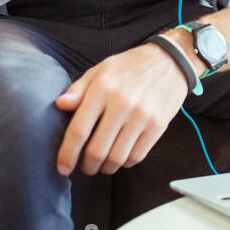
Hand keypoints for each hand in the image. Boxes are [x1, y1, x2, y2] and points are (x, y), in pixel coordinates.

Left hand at [53, 40, 194, 175]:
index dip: (67, 154)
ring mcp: (142, 117)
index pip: (79, 130)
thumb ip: (78, 89)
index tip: (62, 167)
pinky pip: (136, 156)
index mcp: (103, 89)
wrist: (170, 61)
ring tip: (101, 165)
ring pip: (117, 158)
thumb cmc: (130, 67)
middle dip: (86, 166)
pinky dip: (124, 163)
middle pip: (97, 150)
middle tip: (84, 167)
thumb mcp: (100, 70)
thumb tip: (59, 105)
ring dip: (105, 168)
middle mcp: (122, 104)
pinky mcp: (158, 126)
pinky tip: (120, 156)